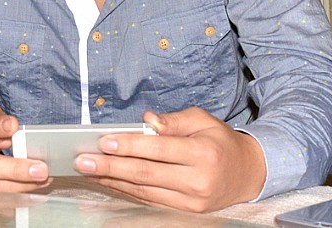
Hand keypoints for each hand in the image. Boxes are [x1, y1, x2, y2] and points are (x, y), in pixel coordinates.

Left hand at [74, 108, 266, 212]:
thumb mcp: (202, 120)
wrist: (248, 174)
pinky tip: (108, 182)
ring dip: (113, 181)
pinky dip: (126, 191)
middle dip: (111, 167)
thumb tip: (146, 119)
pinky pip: (150, 200)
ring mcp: (191, 201)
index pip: (158, 149)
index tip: (103, 141)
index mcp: (203, 153)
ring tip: (88, 171)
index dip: (129, 145)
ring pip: (144, 190)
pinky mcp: (187, 212)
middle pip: (146, 174)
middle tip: (84, 161)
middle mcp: (197, 181)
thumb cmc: (220, 141)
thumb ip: (173, 121)